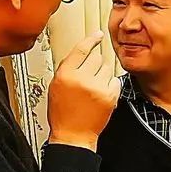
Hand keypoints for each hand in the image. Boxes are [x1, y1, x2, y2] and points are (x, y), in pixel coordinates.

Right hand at [47, 31, 120, 149]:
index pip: (81, 49)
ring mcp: (98, 88)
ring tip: (94, 87)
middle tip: (89, 75)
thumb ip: (67, 68)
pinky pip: (115, 80)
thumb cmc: (62, 114)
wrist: (73, 136)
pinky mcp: (110, 96)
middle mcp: (82, 80)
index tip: (97, 35)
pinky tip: (101, 93)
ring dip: (102, 74)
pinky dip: (110, 84)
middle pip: (96, 57)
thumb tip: (81, 52)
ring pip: (107, 68)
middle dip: (94, 64)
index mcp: (66, 75)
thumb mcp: (55, 87)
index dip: (91, 40)